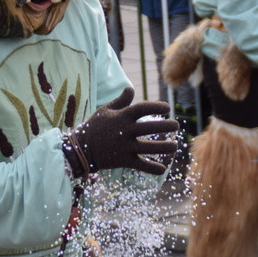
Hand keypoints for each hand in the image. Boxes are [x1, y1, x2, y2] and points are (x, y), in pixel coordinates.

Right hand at [62, 88, 178, 176]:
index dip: (157, 106)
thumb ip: (120, 101)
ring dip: (165, 147)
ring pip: (151, 147)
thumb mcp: (105, 110)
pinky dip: (153, 168)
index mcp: (122, 116)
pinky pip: (142, 165)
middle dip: (167, 126)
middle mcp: (125, 131)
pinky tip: (163, 168)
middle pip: (151, 127)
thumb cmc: (94, 127)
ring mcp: (125, 147)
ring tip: (174, 146)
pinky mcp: (124, 161)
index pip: (143, 108)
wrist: (81, 149)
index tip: (167, 108)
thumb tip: (131, 88)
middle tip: (176, 125)